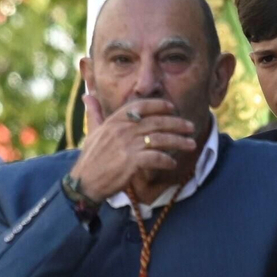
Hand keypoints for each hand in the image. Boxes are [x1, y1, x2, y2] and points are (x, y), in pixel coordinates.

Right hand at [68, 95, 197, 201]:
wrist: (85, 182)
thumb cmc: (90, 158)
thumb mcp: (91, 131)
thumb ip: (94, 112)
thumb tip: (87, 95)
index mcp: (114, 121)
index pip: (140, 106)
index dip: (159, 105)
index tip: (172, 108)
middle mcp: (122, 130)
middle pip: (156, 122)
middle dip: (177, 124)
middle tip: (191, 127)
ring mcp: (127, 145)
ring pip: (160, 139)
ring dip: (179, 142)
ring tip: (191, 145)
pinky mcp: (131, 161)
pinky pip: (156, 157)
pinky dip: (167, 160)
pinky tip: (173, 163)